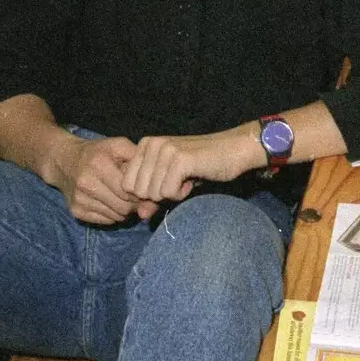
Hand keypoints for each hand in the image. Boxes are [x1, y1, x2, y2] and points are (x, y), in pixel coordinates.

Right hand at [47, 134, 158, 224]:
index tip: (143, 189)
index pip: (129, 191)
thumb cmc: (97, 152)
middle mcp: (87, 183)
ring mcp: (80, 199)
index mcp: (99, 164)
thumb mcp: (118, 146)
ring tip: (122, 198)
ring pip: (115, 216)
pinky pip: (105, 221)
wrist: (64, 160)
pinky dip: (112, 214)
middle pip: (123, 207)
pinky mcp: (76, 211)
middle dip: (134, 204)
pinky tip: (110, 202)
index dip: (140, 193)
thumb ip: (139, 163)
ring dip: (124, 210)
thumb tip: (152, 194)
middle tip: (136, 197)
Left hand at [121, 130, 256, 204]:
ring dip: (171, 194)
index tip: (166, 184)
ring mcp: (165, 150)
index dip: (146, 195)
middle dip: (158, 195)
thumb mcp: (169, 181)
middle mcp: (151, 144)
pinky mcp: (179, 159)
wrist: (233, 150)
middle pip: (137, 192)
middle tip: (178, 181)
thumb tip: (140, 216)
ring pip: (152, 194)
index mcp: (145, 144)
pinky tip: (192, 180)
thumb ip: (151, 198)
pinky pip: (167, 193)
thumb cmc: (200, 166)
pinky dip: (181, 194)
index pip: (126, 185)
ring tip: (186, 178)